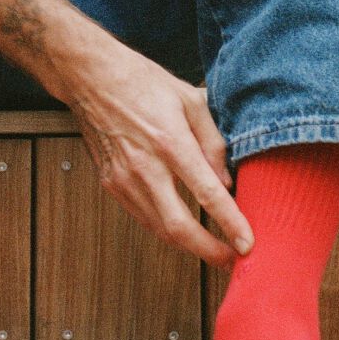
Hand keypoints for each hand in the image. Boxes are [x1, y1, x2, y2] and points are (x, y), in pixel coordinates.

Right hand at [66, 44, 254, 269]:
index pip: (207, 194)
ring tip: (213, 250)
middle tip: (232, 260)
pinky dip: (166, 229)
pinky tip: (183, 230)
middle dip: (209, 251)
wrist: (91, 79)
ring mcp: (124, 180)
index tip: (247, 243)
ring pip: (160, 229)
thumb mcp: (189, 100)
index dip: (230, 223)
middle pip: (179, 227)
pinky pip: (144, 217)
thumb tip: (226, 181)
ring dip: (189, 245)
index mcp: (169, 142)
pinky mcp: (111, 185)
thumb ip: (212, 142)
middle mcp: (144, 167)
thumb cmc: (142, 83)